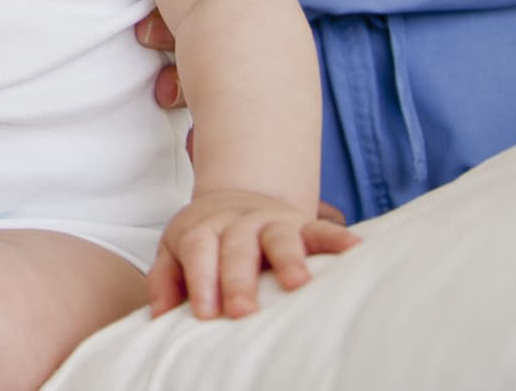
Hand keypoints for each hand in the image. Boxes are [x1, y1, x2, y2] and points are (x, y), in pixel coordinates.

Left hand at [149, 190, 359, 318]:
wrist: (234, 200)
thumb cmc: (203, 240)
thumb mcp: (175, 251)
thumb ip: (166, 279)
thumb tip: (159, 315)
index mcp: (203, 230)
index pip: (198, 253)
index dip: (201, 281)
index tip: (206, 314)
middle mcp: (238, 224)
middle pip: (237, 248)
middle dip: (240, 280)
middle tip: (243, 311)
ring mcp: (272, 222)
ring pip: (279, 237)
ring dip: (289, 258)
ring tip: (298, 283)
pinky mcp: (303, 224)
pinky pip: (323, 229)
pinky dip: (338, 238)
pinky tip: (356, 251)